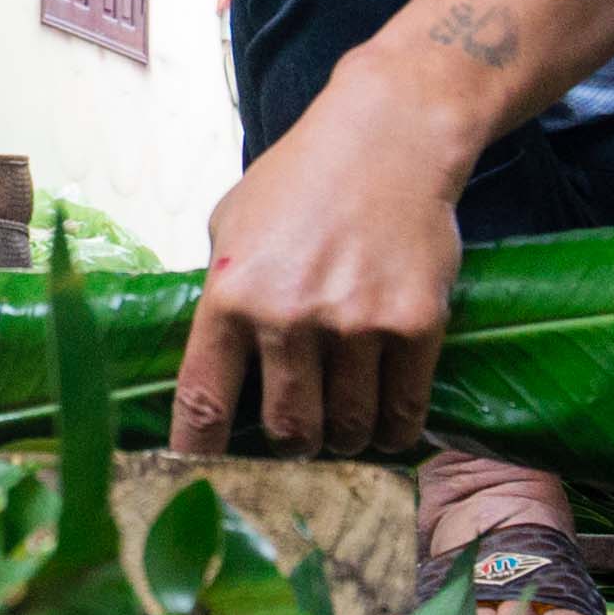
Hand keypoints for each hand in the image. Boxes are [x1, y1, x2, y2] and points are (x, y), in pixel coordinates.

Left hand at [176, 80, 458, 457]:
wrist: (390, 134)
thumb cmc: (302, 178)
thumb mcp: (233, 225)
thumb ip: (220, 293)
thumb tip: (209, 369)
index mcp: (230, 294)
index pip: (203, 404)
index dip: (198, 455)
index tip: (198, 480)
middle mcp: (288, 315)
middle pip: (286, 431)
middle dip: (290, 445)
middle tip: (297, 436)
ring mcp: (356, 322)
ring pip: (347, 430)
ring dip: (344, 440)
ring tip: (343, 427)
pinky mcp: (416, 324)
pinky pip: (402, 413)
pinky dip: (393, 432)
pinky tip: (386, 427)